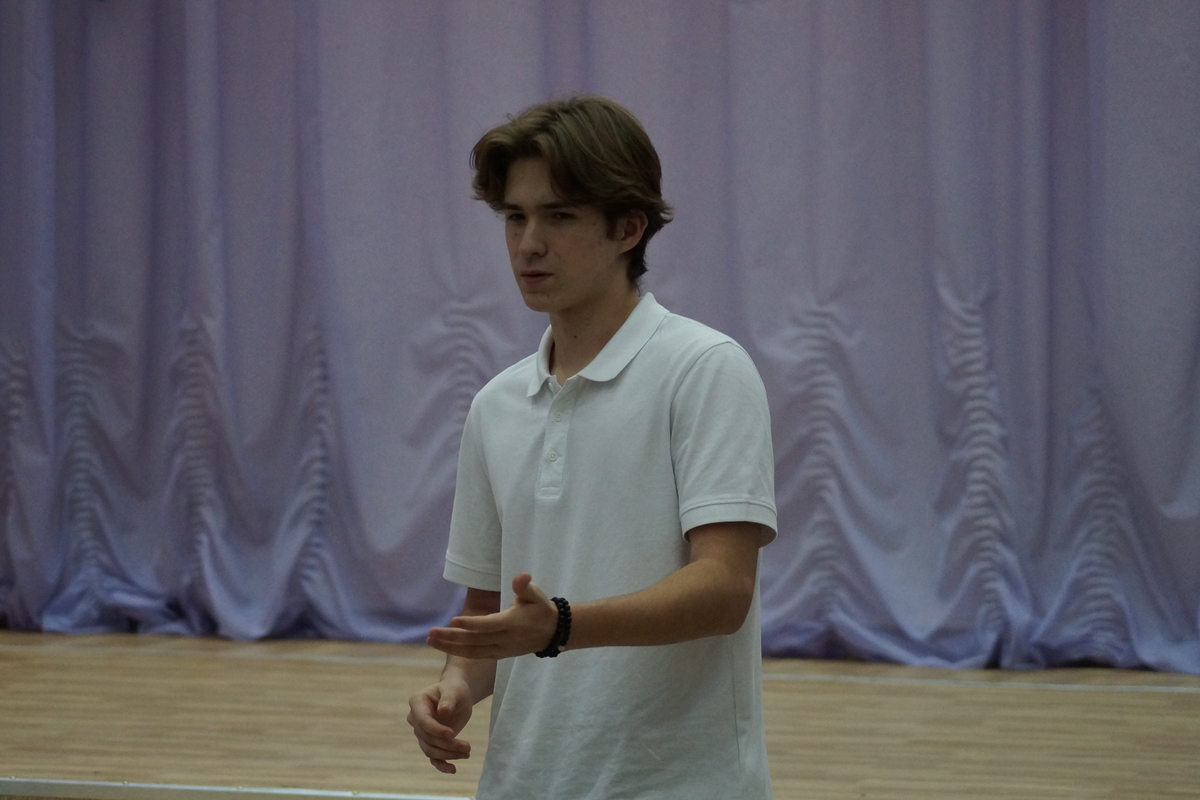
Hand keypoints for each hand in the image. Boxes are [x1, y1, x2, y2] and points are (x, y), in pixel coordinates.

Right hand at [407, 677, 472, 773]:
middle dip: (447, 745)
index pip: (422, 721)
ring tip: (467, 753)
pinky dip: (441, 765)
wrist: (457, 695)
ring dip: (448, 754)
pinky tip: (453, 769)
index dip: (436, 730)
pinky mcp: (431, 742)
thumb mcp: (454, 691)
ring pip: (430, 750)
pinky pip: (432, 757)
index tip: (452, 734)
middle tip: (468, 747)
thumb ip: (448, 700)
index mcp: (417, 703)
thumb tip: (442, 711)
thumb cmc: (454, 689)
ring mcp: (422, 732)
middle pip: (428, 738)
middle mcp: (415, 719)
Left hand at [426, 573, 557, 658]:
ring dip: (449, 646)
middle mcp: (505, 639)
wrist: (551, 632)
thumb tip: (521, 577)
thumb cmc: (540, 608)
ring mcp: (500, 649)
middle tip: (430, 633)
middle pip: (474, 640)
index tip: (452, 621)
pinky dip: (458, 651)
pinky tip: (443, 646)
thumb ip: (525, 586)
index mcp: (513, 623)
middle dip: (451, 638)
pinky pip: (475, 655)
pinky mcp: (497, 654)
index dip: (471, 624)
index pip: (488, 625)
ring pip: (472, 651)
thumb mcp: (537, 594)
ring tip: (430, 640)